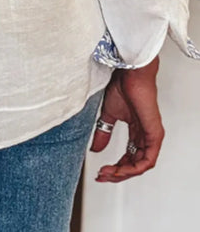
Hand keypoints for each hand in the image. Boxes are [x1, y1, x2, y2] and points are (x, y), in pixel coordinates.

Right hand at [90, 56, 164, 182]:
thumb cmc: (122, 86)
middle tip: (103, 176)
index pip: (129, 157)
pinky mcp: (154, 135)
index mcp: (137, 131)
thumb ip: (104, 133)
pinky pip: (148, 160)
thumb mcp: (108, 115)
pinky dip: (134, 168)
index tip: (101, 171)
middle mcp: (146, 136)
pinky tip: (121, 169)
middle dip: (117, 173)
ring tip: (109, 173)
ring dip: (124, 173)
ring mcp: (151, 136)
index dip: (115, 167)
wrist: (129, 73)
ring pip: (141, 165)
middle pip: (134, 164)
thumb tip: (95, 149)